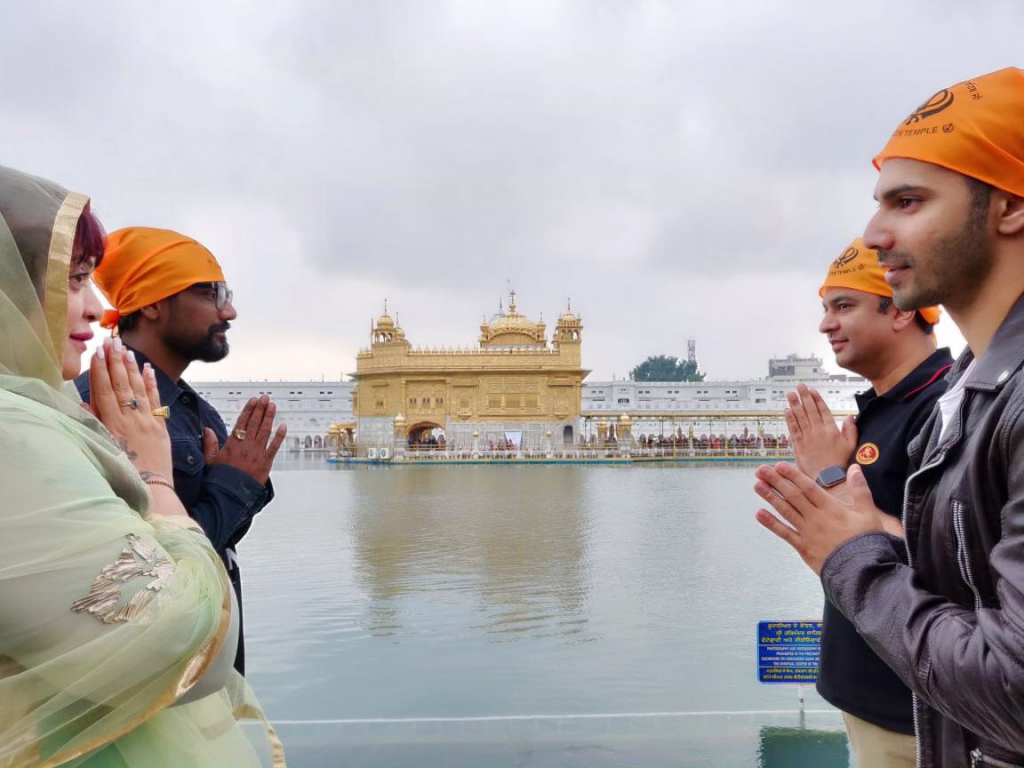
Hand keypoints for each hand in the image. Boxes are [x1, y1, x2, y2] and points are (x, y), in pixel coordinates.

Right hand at [89, 338, 172, 480]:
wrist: (152, 489)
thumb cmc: (124, 473)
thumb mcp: (104, 448)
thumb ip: (95, 426)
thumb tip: (83, 404)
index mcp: (113, 425)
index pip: (104, 391)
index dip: (99, 371)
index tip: (96, 353)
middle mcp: (131, 419)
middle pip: (121, 385)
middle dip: (115, 362)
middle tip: (111, 341)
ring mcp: (147, 421)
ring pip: (138, 389)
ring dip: (131, 368)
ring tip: (126, 350)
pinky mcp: (161, 426)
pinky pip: (156, 400)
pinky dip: (152, 384)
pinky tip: (148, 369)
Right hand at [203, 395, 286, 484]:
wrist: (229, 495)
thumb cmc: (220, 479)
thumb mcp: (210, 460)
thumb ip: (209, 443)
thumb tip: (206, 429)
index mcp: (233, 444)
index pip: (242, 422)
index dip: (249, 410)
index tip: (253, 400)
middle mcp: (246, 446)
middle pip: (254, 423)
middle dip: (260, 409)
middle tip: (265, 398)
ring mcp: (257, 453)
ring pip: (264, 431)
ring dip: (269, 417)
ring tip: (272, 406)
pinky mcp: (266, 462)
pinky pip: (274, 446)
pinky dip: (280, 436)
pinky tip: (284, 426)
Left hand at [753, 462, 884, 573]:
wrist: (863, 572)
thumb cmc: (867, 543)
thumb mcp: (869, 514)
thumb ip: (860, 490)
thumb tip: (855, 468)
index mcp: (831, 509)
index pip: (808, 488)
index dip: (793, 475)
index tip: (779, 465)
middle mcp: (816, 518)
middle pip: (793, 496)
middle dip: (776, 481)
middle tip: (761, 470)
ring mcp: (807, 533)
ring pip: (786, 511)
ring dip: (770, 497)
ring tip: (757, 485)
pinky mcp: (803, 548)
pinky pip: (785, 534)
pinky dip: (771, 524)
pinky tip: (759, 514)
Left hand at [785, 384, 856, 476]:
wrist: (829, 478)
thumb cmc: (841, 462)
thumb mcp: (851, 445)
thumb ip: (851, 429)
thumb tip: (850, 416)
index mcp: (831, 430)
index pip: (823, 410)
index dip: (816, 399)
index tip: (811, 390)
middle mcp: (818, 431)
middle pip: (810, 410)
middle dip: (804, 397)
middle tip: (798, 386)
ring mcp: (808, 438)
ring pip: (800, 417)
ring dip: (794, 404)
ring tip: (790, 394)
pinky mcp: (799, 445)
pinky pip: (793, 429)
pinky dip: (789, 419)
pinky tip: (786, 410)